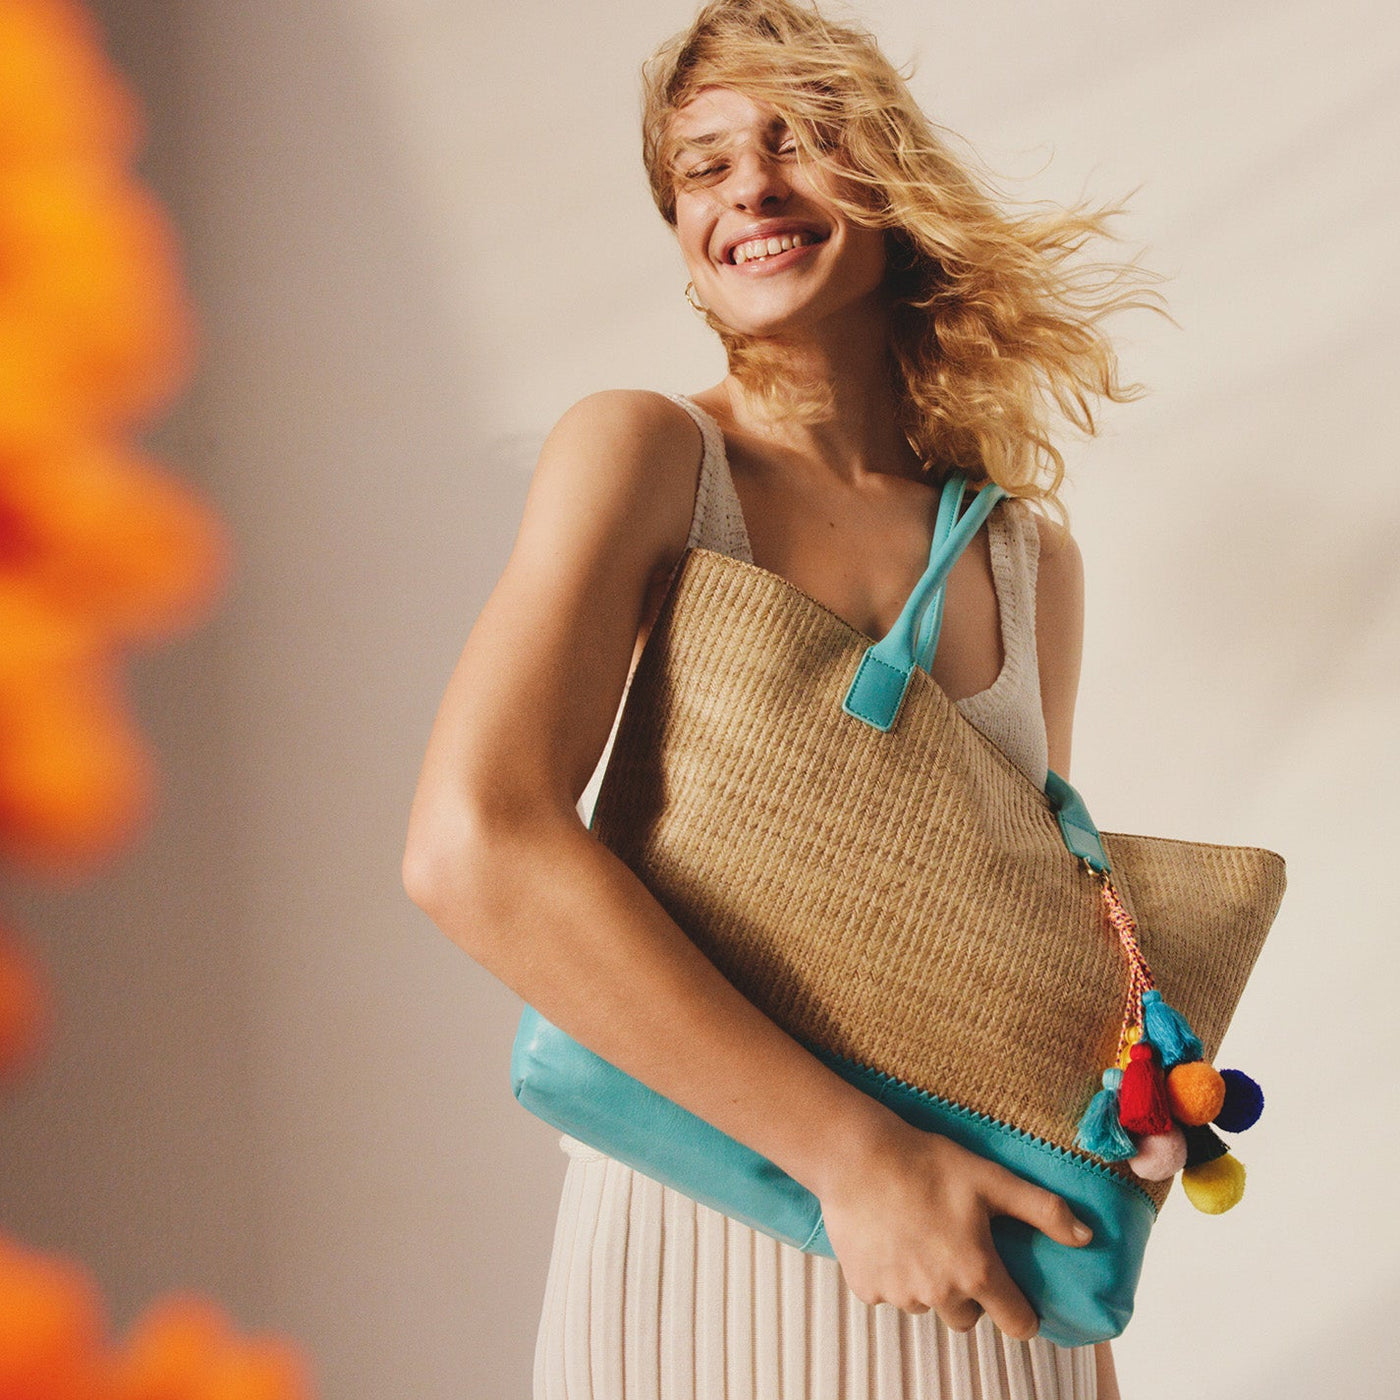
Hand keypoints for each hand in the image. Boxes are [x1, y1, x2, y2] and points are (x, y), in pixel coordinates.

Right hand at [817, 1116, 1092, 1338]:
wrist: (857, 1156)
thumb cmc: (928, 1163)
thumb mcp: (991, 1179)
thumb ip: (1042, 1210)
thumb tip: (1087, 1236)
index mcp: (976, 1272)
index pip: (1016, 1323)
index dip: (1021, 1312)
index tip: (1015, 1297)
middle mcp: (939, 1293)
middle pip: (967, 1318)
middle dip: (968, 1293)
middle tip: (956, 1249)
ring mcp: (899, 1294)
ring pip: (925, 1303)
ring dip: (927, 1282)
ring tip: (918, 1235)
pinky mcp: (866, 1287)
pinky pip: (886, 1293)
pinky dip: (890, 1274)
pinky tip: (887, 1237)